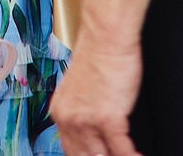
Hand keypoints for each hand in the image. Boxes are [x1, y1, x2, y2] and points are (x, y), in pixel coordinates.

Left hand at [54, 34, 143, 155]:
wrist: (106, 36)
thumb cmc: (98, 56)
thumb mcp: (80, 90)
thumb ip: (82, 112)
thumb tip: (93, 133)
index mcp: (60, 112)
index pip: (70, 150)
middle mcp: (69, 118)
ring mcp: (86, 120)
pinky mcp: (107, 117)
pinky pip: (122, 150)